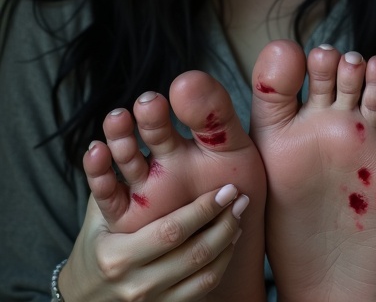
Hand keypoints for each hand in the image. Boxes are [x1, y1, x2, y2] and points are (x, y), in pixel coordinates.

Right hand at [59, 187, 244, 301]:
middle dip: (223, 224)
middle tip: (240, 198)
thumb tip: (117, 140)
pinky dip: (221, 265)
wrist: (84, 297)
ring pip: (204, 275)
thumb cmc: (94, 244)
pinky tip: (228, 242)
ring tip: (239, 216)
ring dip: (227, 243)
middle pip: (194, 254)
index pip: (170, 231)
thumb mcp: (98, 214)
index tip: (225, 188)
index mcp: (118, 256)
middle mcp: (137, 285)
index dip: (202, 210)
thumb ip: (112, 181)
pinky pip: (203, 290)